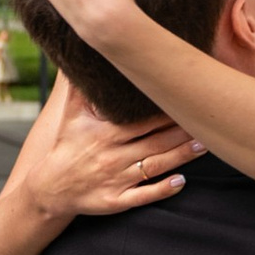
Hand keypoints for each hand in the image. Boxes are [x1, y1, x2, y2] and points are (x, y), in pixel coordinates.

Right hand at [27, 91, 199, 220]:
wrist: (48, 188)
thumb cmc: (65, 147)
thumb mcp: (69, 116)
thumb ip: (78, 87)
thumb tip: (81, 53)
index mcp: (104, 134)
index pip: (141, 120)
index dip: (164, 110)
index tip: (184, 99)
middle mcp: (112, 156)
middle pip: (154, 141)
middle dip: (181, 131)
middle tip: (206, 120)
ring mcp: (115, 180)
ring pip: (154, 166)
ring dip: (180, 156)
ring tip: (203, 145)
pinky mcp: (116, 201)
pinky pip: (143, 196)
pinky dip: (163, 190)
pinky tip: (182, 182)